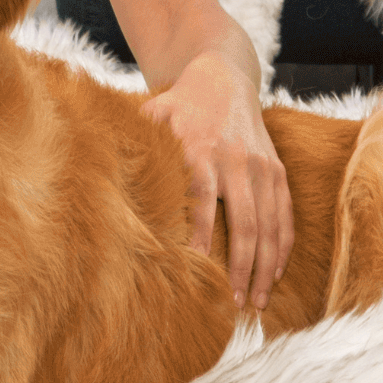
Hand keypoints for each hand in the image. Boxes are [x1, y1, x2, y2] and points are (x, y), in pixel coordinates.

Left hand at [141, 49, 294, 310]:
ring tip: (257, 302)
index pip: (203, 200)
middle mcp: (236, 160)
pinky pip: (285, 214)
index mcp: (202, 150)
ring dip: (265, 266)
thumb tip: (97, 173)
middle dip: (242, 266)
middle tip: (233, 304)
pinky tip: (275, 273)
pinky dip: (283, 246)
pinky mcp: (277, 170)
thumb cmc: (178, 106)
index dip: (201, 236)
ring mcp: (262, 166)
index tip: (197, 270)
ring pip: (270, 224)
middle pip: (244, 221)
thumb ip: (132, 145)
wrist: (224, 78)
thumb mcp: (152, 116)